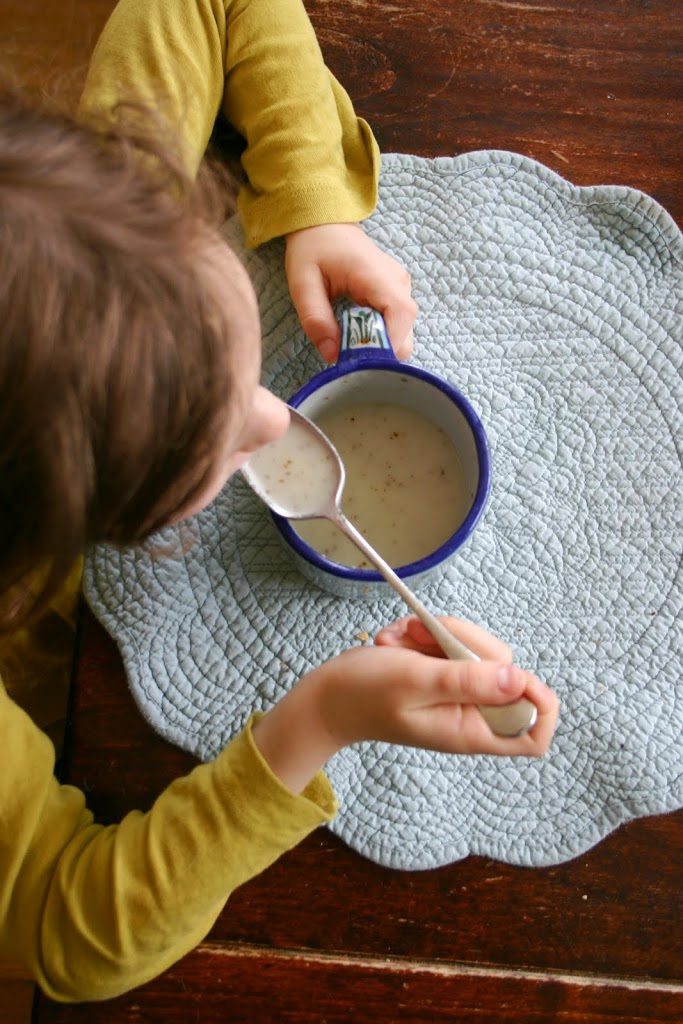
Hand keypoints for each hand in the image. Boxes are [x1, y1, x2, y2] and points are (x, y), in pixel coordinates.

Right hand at [252, 617, 558, 792]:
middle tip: (424, 635)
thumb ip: (469, 682)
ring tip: (400, 638)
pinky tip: (397, 639)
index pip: (533, 734)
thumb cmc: (364, 694)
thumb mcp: (417, 682)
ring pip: (476, 648)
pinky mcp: (442, 673)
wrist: (326, 696)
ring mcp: (456, 692)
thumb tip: (521, 680)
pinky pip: (451, 641)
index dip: (540, 702)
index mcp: (471, 730)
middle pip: (506, 670)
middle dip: (466, 641)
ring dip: (438, 632)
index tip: (515, 672)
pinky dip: (425, 632)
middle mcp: (470, 713)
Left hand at [284, 223, 416, 362]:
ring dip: (378, 347)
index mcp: (377, 275)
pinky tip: (356, 334)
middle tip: (347, 356)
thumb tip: (332, 356)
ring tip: (348, 343)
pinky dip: (378, 338)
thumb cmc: (313, 249)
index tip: (359, 361)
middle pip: (405, 333)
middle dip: (380, 353)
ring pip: (402, 334)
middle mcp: (398, 283)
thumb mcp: (303, 284)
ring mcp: (401, 289)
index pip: (400, 316)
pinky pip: (396, 327)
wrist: (325, 225)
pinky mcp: (397, 296)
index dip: (386, 345)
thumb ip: (316, 320)